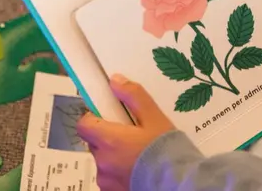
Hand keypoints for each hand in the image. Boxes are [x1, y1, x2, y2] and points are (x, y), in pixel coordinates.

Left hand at [77, 75, 175, 190]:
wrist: (178, 184)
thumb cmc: (167, 150)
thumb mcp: (155, 118)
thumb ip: (133, 96)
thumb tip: (114, 80)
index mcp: (108, 140)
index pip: (84, 125)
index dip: (93, 118)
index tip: (108, 116)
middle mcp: (102, 162)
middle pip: (95, 143)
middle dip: (108, 137)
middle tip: (131, 135)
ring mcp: (106, 181)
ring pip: (104, 161)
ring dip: (114, 156)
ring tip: (139, 155)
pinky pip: (111, 178)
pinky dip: (120, 172)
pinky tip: (139, 170)